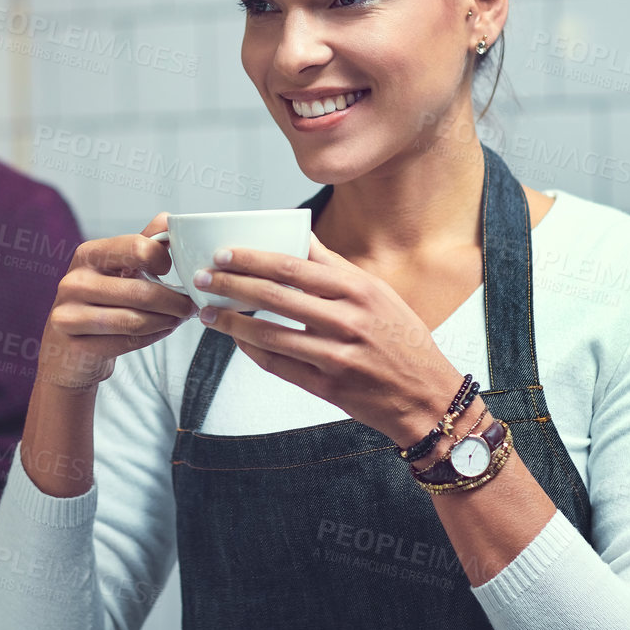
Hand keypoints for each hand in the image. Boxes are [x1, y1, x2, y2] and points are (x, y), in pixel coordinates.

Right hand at [38, 212, 198, 388]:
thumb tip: (169, 219)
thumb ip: (143, 243)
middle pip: (141, 292)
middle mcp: (74, 281)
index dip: (163, 260)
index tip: (173, 270)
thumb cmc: (100, 300)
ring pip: (135, 320)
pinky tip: (160, 331)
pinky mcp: (76, 345)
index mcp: (88, 254)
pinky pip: (126, 342)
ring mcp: (70, 314)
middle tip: (191, 306)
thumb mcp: (118, 267)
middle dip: (175, 302)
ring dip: (166, 321)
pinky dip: (151, 338)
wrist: (69, 346)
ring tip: (178, 319)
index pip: (138, 248)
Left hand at [190, 233, 467, 447]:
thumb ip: (335, 266)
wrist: (426, 396)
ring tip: (207, 313)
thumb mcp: (377, 293)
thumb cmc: (400, 338)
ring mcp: (337, 354)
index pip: (292, 265)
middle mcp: (348, 319)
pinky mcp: (328, 386)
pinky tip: (237, 340)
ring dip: (231, 321)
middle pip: (274, 295)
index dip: (251, 258)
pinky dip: (252, 350)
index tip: (223, 253)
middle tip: (202, 279)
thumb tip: (298, 233)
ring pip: (269, 332)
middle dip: (230, 284)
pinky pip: (278, 365)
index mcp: (358, 289)